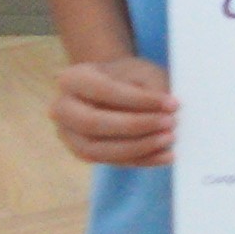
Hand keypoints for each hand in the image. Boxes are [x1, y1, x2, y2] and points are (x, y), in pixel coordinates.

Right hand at [51, 50, 173, 168]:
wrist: (113, 84)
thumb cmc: (129, 75)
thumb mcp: (143, 72)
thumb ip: (153, 89)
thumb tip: (168, 112)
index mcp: (73, 79)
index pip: (104, 91)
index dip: (139, 100)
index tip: (172, 104)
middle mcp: (61, 109)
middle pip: (93, 124)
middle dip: (135, 126)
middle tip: (170, 123)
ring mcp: (67, 134)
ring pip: (97, 150)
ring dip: (137, 147)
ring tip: (169, 139)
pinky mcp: (82, 153)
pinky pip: (109, 162)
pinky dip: (140, 160)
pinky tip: (166, 156)